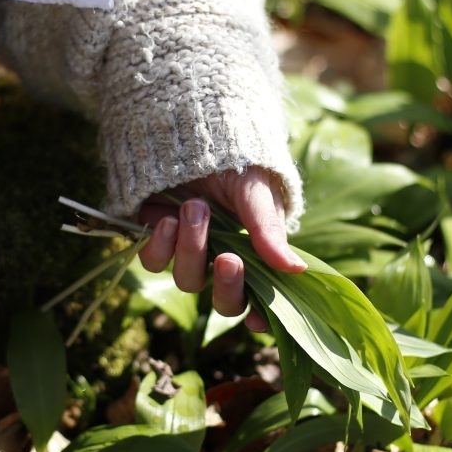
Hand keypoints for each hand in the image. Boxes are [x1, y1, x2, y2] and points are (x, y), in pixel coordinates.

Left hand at [138, 167, 305, 329]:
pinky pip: (154, 261)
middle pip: (225, 302)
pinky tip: (167, 218)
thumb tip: (297, 269)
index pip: (260, 299)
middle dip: (227, 287)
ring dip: (191, 249)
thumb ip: (268, 230)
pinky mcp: (157, 239)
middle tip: (228, 258)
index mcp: (255, 253)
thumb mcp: (256, 191)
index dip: (259, 317)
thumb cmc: (234, 159)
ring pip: (187, 280)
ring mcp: (188, 251)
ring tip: (195, 208)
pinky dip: (160, 244)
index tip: (257, 321)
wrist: (190, 130)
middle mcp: (221, 259)